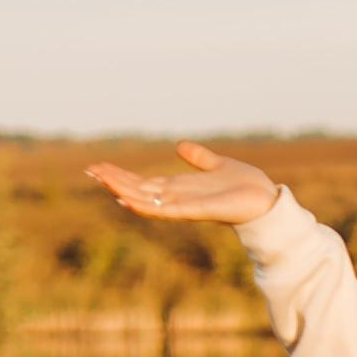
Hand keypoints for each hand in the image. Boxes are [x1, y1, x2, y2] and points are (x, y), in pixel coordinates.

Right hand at [86, 141, 279, 227]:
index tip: (100, 167)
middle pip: (139, 189)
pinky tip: (127, 199)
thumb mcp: (217, 164)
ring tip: (100, 179)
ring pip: (146, 199)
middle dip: (115, 180)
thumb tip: (180, 146)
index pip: (145, 182)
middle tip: (89, 170)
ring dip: (122, 189)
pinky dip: (145, 205)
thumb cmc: (246, 187)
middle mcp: (178, 198)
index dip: (123, 175)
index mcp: (181, 188)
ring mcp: (185, 206)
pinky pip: (165, 210)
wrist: (268, 202)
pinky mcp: (195, 210)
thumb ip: (199, 158)